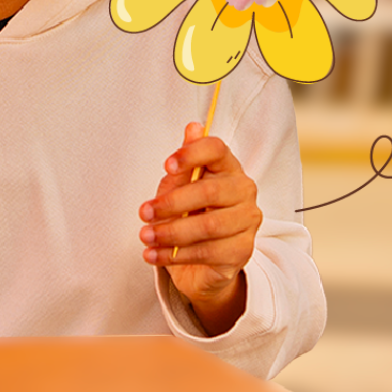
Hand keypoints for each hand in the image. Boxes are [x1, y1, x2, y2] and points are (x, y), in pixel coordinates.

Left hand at [141, 122, 258, 328]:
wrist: (201, 264)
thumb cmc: (190, 216)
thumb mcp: (178, 189)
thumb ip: (184, 165)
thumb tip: (193, 128)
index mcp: (228, 168)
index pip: (217, 150)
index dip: (193, 154)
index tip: (167, 165)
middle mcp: (244, 192)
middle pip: (209, 191)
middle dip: (172, 203)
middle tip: (144, 212)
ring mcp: (247, 222)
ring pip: (208, 226)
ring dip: (171, 232)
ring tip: (146, 237)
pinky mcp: (242, 251)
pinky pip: (207, 252)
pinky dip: (176, 254)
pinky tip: (155, 254)